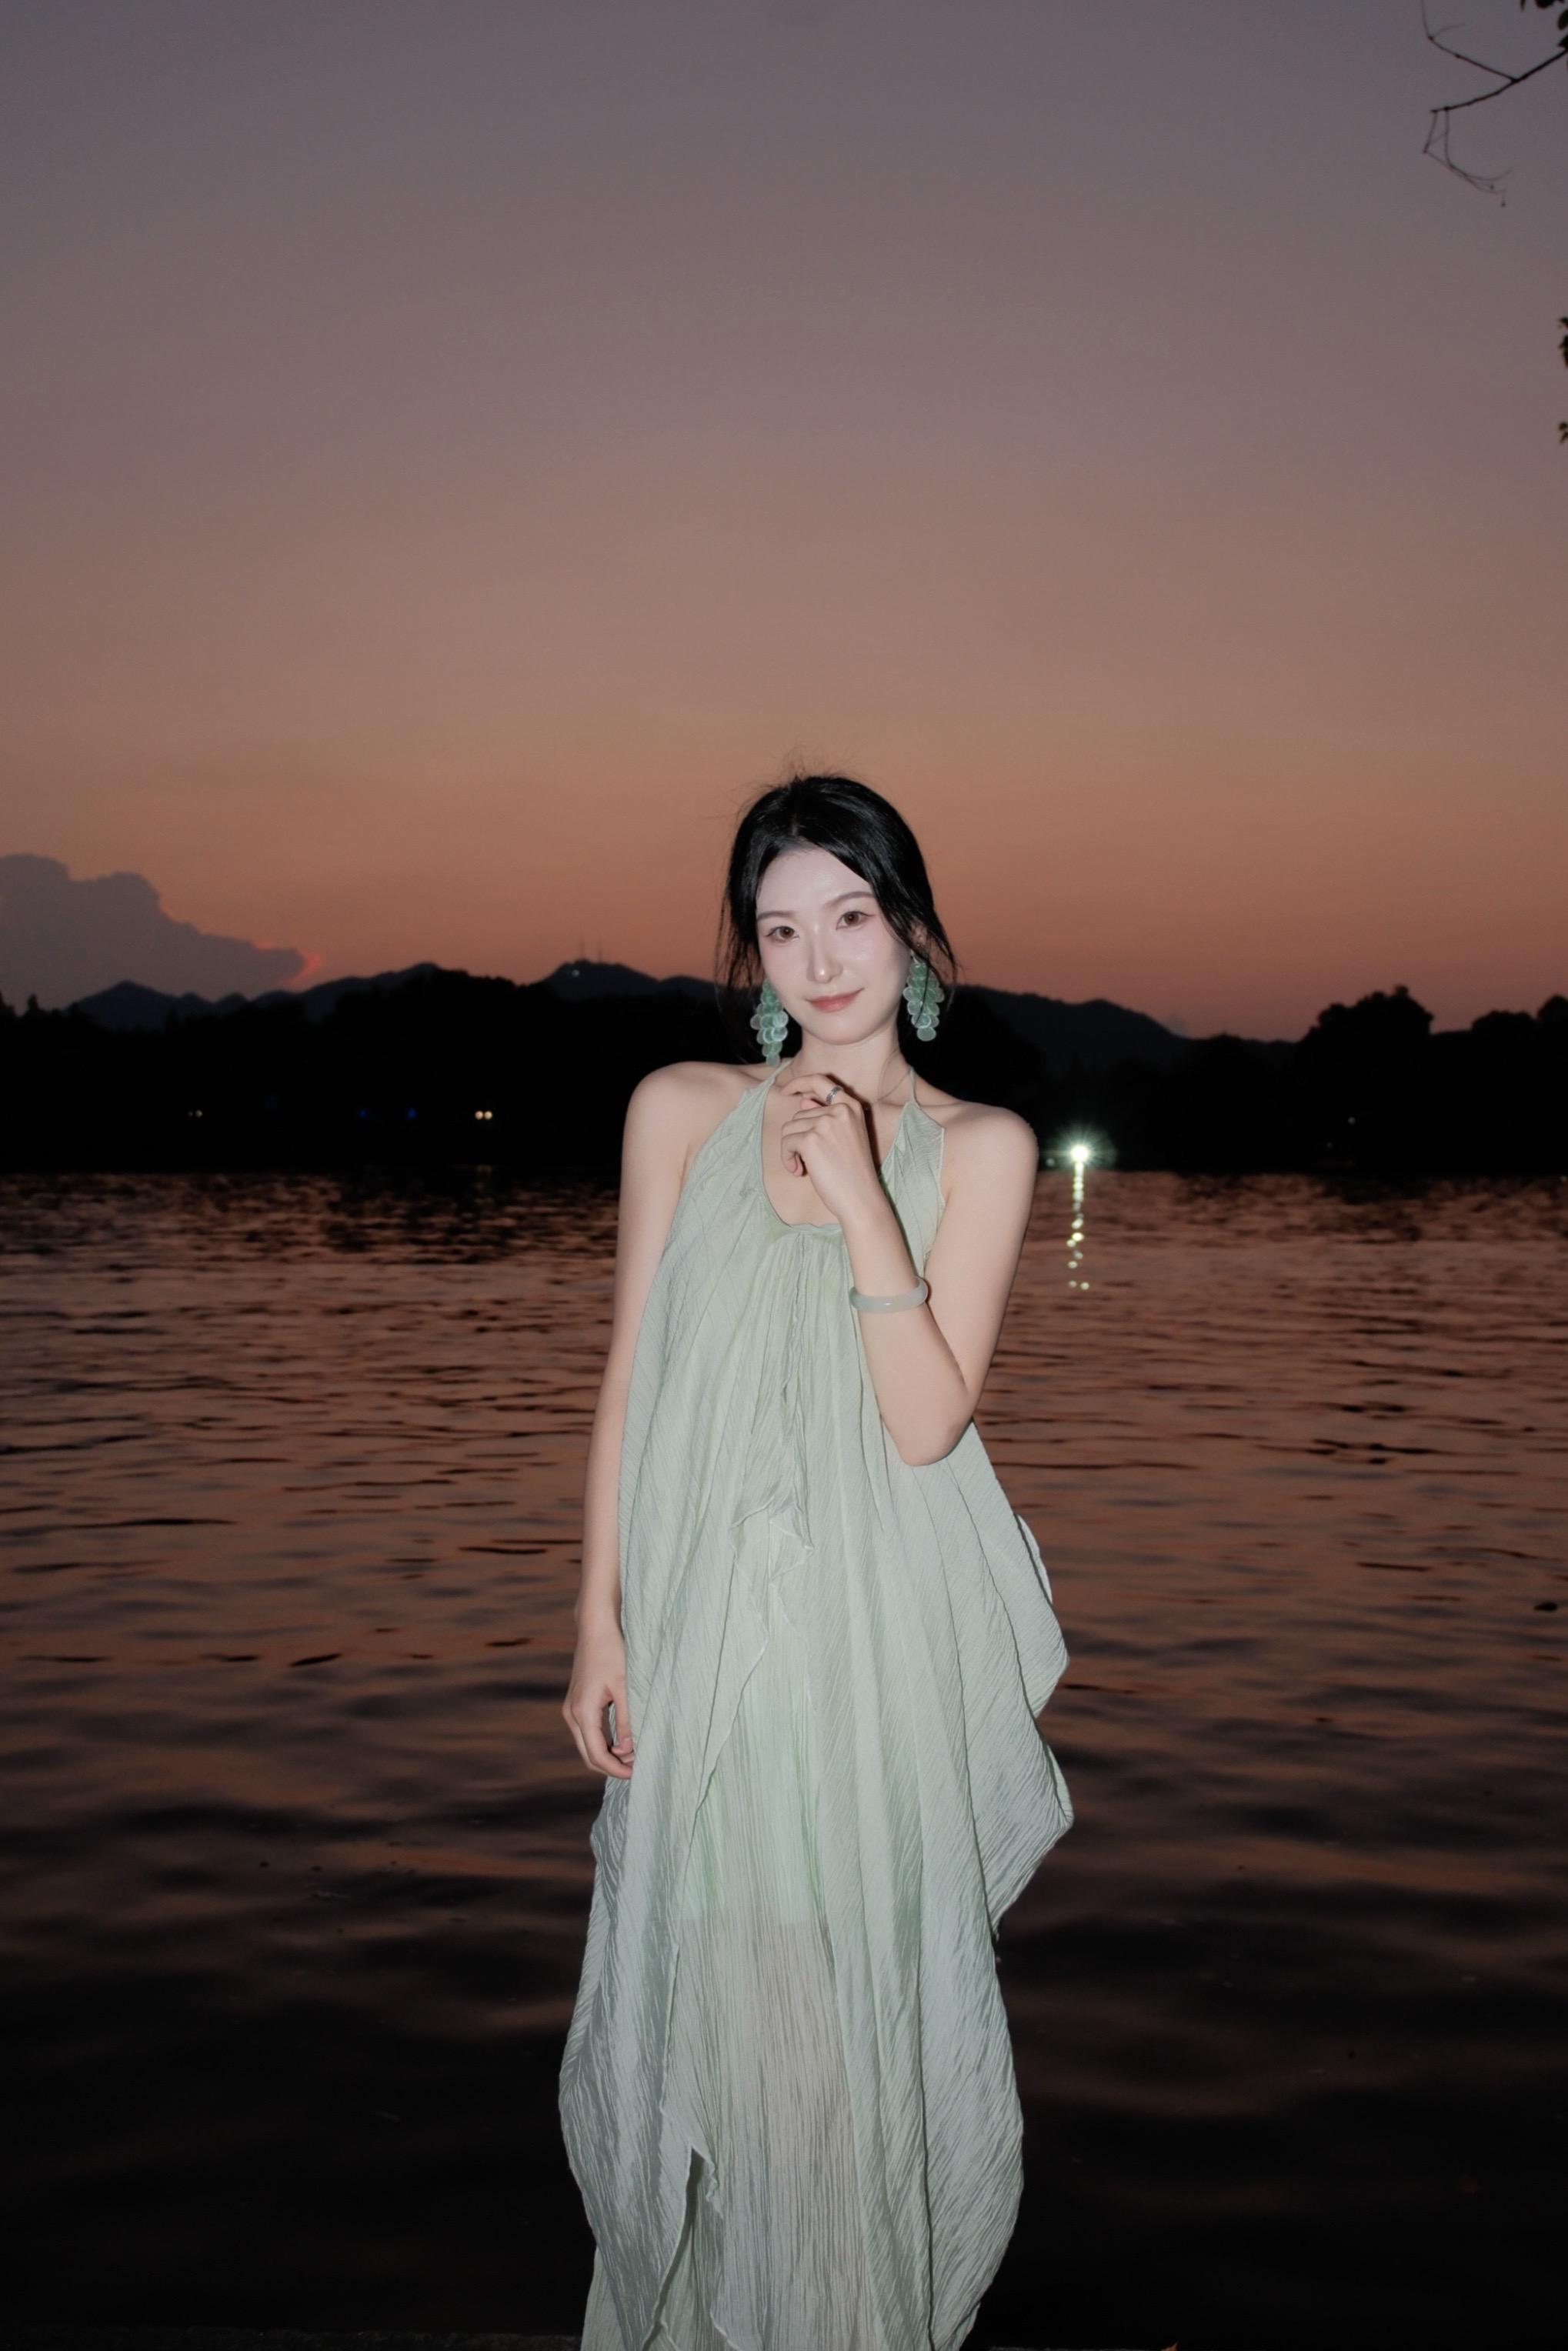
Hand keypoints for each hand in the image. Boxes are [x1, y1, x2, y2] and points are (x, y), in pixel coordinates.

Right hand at [563, 1618, 634, 1778]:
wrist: (596, 1628)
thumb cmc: (612, 1652)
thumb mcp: (625, 1687)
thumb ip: (626, 1720)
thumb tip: (629, 1751)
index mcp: (583, 1712)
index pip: (596, 1755)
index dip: (616, 1769)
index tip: (636, 1774)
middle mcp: (571, 1714)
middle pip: (588, 1755)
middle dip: (611, 1766)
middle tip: (636, 1767)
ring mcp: (571, 1708)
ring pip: (587, 1744)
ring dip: (607, 1754)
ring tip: (633, 1754)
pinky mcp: (576, 1703)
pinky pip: (587, 1732)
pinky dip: (603, 1741)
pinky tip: (622, 1740)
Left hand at [776, 1072, 886, 1224]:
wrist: (861, 1197)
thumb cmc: (853, 1172)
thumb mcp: (845, 1137)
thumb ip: (825, 1115)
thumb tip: (803, 1100)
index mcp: (852, 1106)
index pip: (820, 1081)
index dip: (799, 1082)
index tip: (787, 1090)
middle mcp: (840, 1110)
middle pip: (799, 1114)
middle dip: (798, 1137)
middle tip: (808, 1161)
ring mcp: (825, 1123)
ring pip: (789, 1128)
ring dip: (791, 1150)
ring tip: (805, 1167)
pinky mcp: (811, 1139)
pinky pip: (786, 1143)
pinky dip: (788, 1159)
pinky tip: (800, 1171)